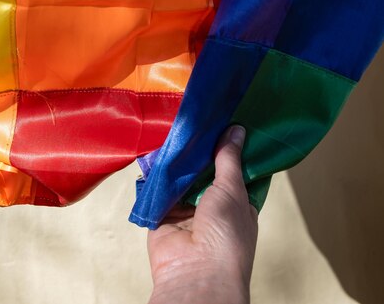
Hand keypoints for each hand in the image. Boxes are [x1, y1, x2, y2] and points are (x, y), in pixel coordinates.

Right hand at [147, 126, 257, 303]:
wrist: (195, 271)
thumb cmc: (226, 236)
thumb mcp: (232, 190)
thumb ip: (228, 159)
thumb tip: (235, 130)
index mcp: (238, 202)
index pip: (234, 169)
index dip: (230, 147)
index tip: (225, 120)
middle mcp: (212, 205)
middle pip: (205, 170)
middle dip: (200, 150)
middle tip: (195, 120)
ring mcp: (186, 209)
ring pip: (181, 177)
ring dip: (177, 160)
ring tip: (175, 130)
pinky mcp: (162, 213)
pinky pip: (158, 188)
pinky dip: (156, 174)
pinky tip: (155, 152)